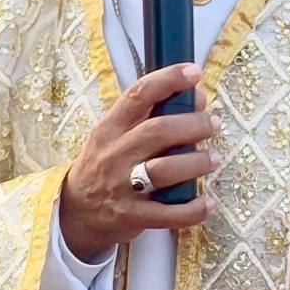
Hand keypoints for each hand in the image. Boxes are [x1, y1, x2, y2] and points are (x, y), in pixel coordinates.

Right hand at [58, 64, 218, 263]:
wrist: (77, 212)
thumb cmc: (104, 165)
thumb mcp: (115, 136)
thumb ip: (151, 116)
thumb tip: (197, 97)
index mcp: (109, 129)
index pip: (137, 96)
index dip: (167, 80)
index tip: (193, 72)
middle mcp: (114, 155)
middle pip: (157, 132)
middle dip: (192, 125)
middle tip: (213, 124)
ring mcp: (122, 187)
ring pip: (165, 170)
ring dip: (196, 163)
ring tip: (212, 159)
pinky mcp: (132, 216)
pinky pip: (168, 214)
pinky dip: (193, 209)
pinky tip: (207, 203)